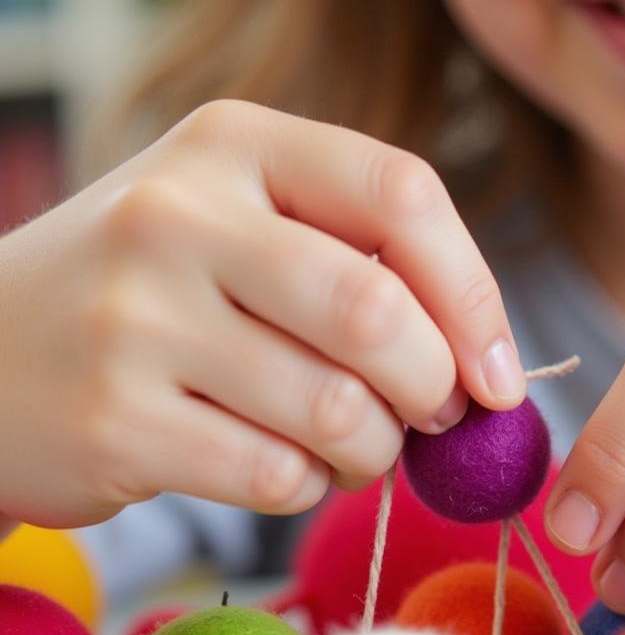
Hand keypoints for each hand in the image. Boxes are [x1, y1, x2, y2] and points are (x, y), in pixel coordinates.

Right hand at [0, 100, 523, 527]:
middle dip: (435, 389)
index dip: (474, 296)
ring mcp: (135, 319)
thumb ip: (361, 264)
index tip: (499, 375)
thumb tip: (487, 365)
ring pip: (336, 411)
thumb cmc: (159, 294)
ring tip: (353, 446)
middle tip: (433, 416)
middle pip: (376, 313)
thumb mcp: (244, 229)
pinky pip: (276, 477)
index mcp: (234, 145)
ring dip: (374, 452)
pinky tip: (283, 468)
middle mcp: (178, 216)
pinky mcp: (115, 421)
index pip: (401, 194)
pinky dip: (306, 489)